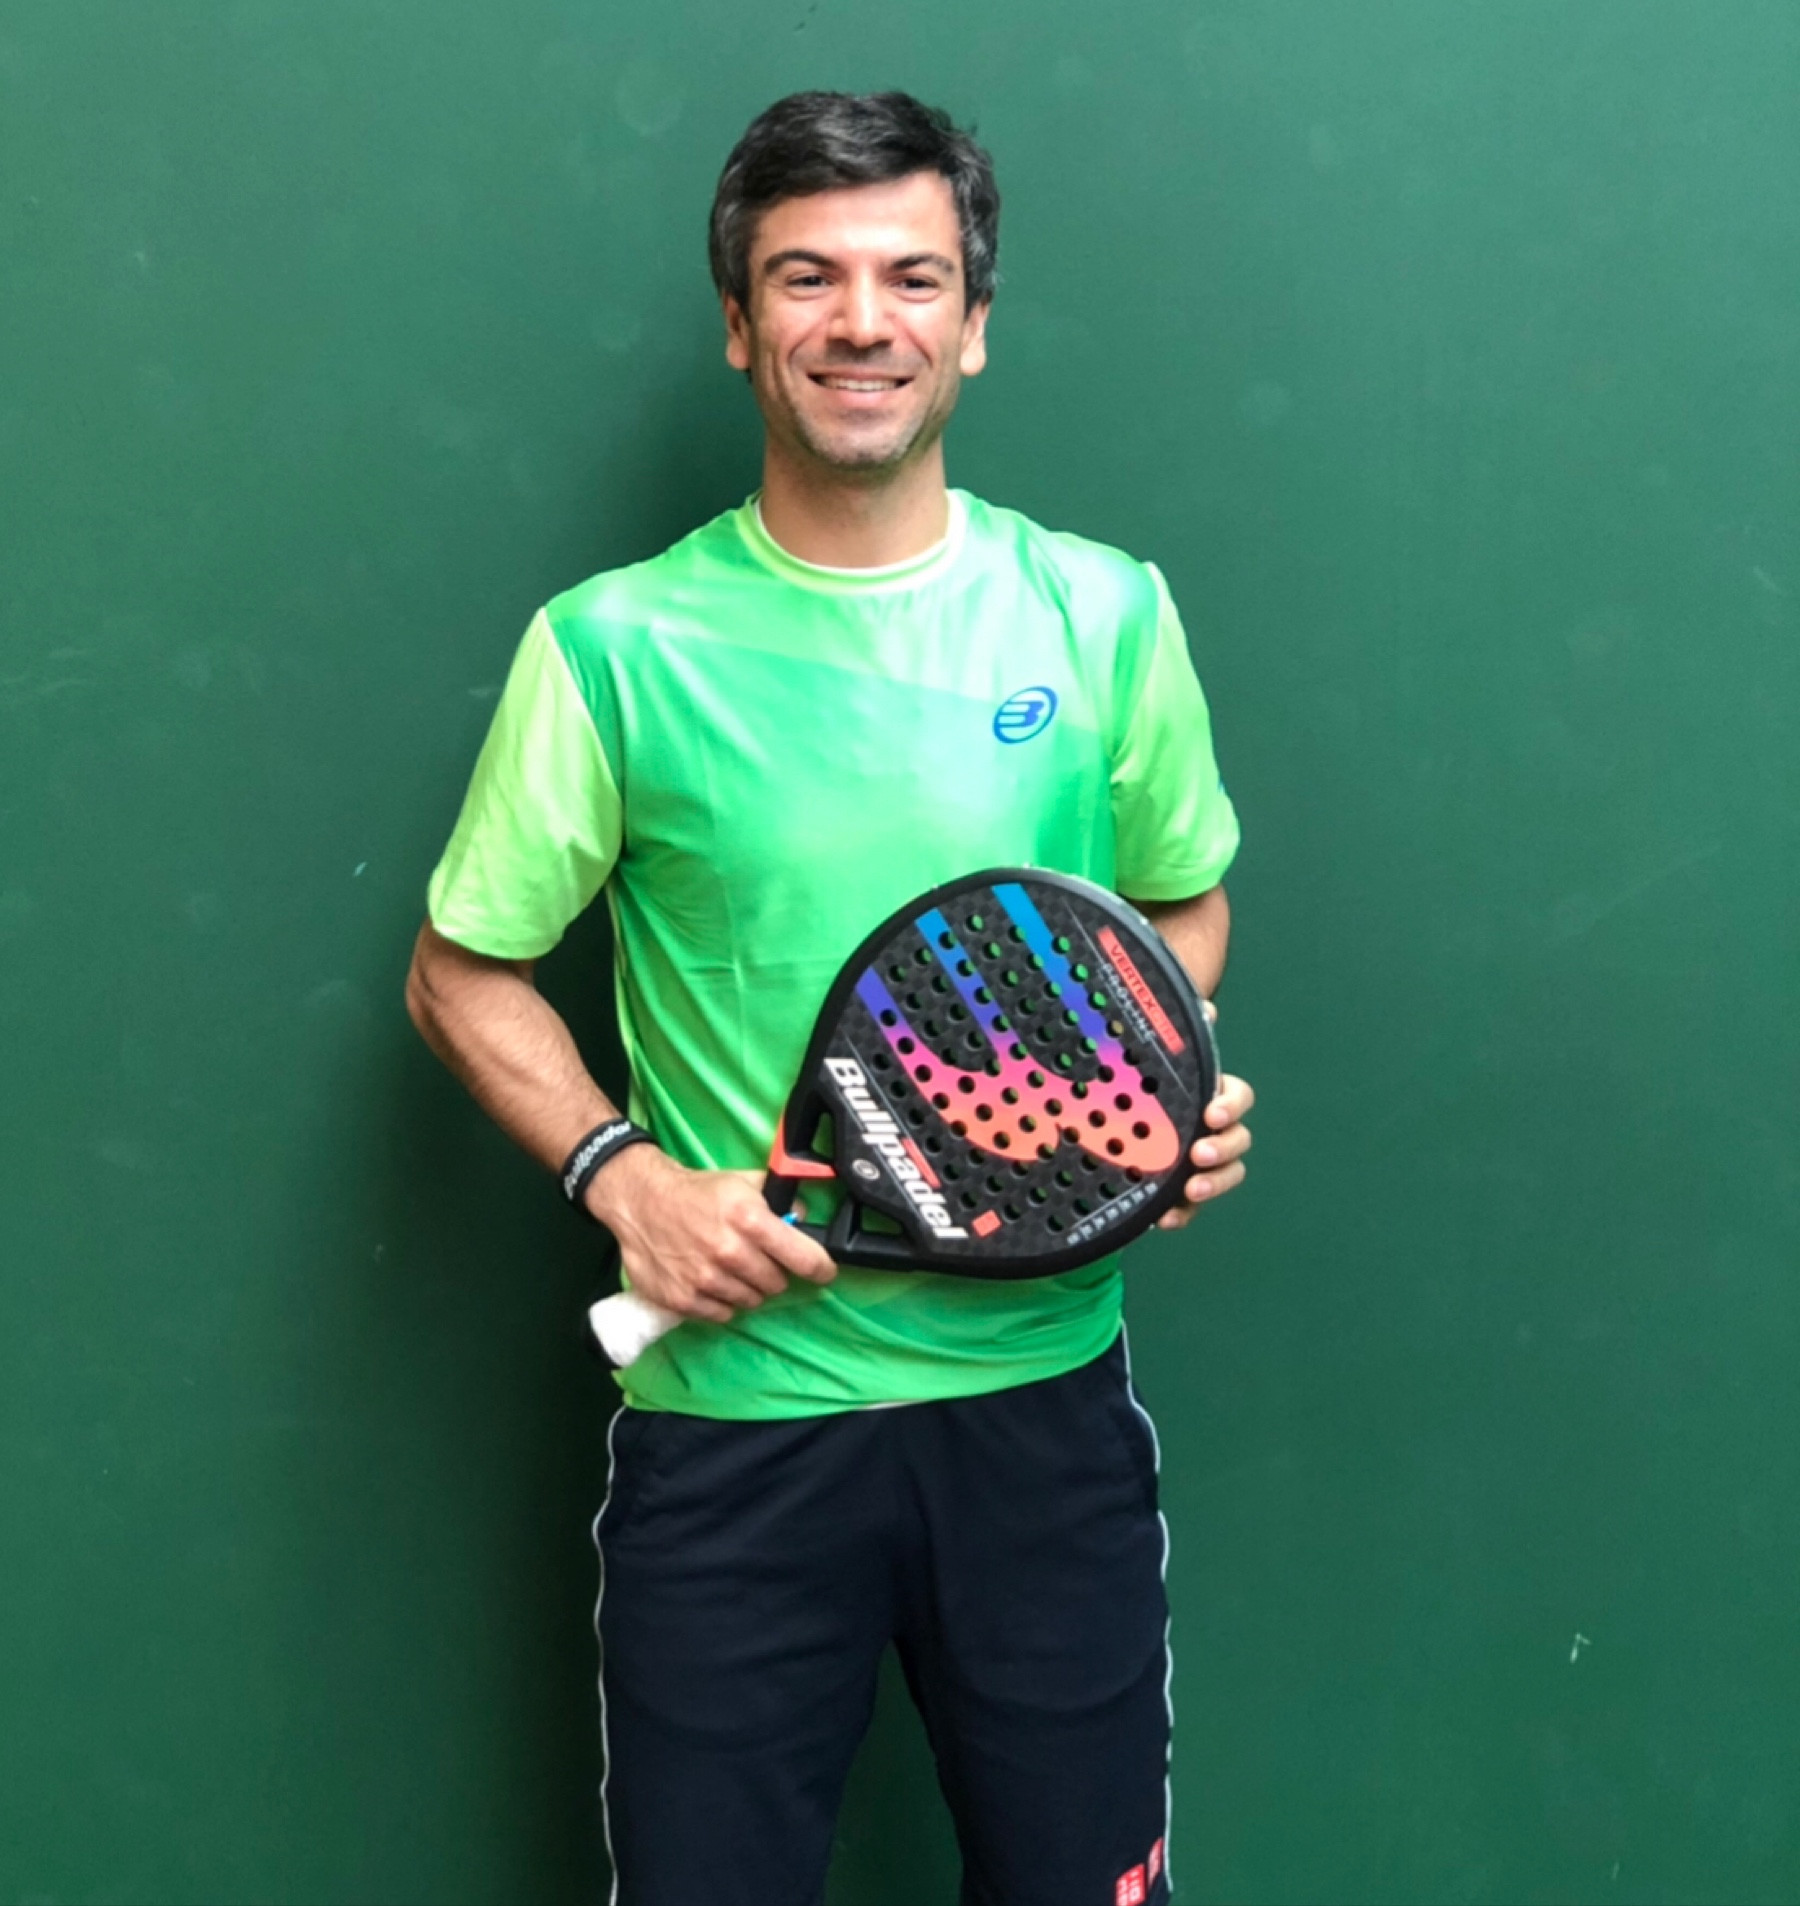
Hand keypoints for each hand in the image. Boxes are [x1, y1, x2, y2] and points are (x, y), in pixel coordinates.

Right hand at [584, 1145, 836, 1320]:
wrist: (641, 1202)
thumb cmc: (697, 1192)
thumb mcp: (742, 1183)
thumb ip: (777, 1199)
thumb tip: (805, 1216)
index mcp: (749, 1219)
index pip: (803, 1258)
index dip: (820, 1268)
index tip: (824, 1272)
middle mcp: (730, 1252)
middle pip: (777, 1283)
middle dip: (773, 1272)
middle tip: (756, 1259)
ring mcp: (706, 1279)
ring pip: (752, 1300)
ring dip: (747, 1288)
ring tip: (731, 1268)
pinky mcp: (684, 1299)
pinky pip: (724, 1314)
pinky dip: (723, 1302)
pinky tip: (712, 1281)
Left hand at [1157, 1006, 1253, 1229]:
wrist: (1107, 1114)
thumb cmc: (1139, 1081)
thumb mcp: (1151, 1055)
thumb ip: (1176, 1033)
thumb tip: (1205, 1008)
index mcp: (1210, 1094)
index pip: (1238, 1096)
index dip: (1231, 1105)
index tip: (1211, 1112)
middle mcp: (1211, 1129)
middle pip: (1238, 1140)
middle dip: (1223, 1147)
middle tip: (1198, 1152)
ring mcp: (1198, 1162)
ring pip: (1226, 1175)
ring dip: (1214, 1183)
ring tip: (1190, 1189)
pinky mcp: (1178, 1192)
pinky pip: (1190, 1209)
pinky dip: (1181, 1215)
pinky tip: (1163, 1219)